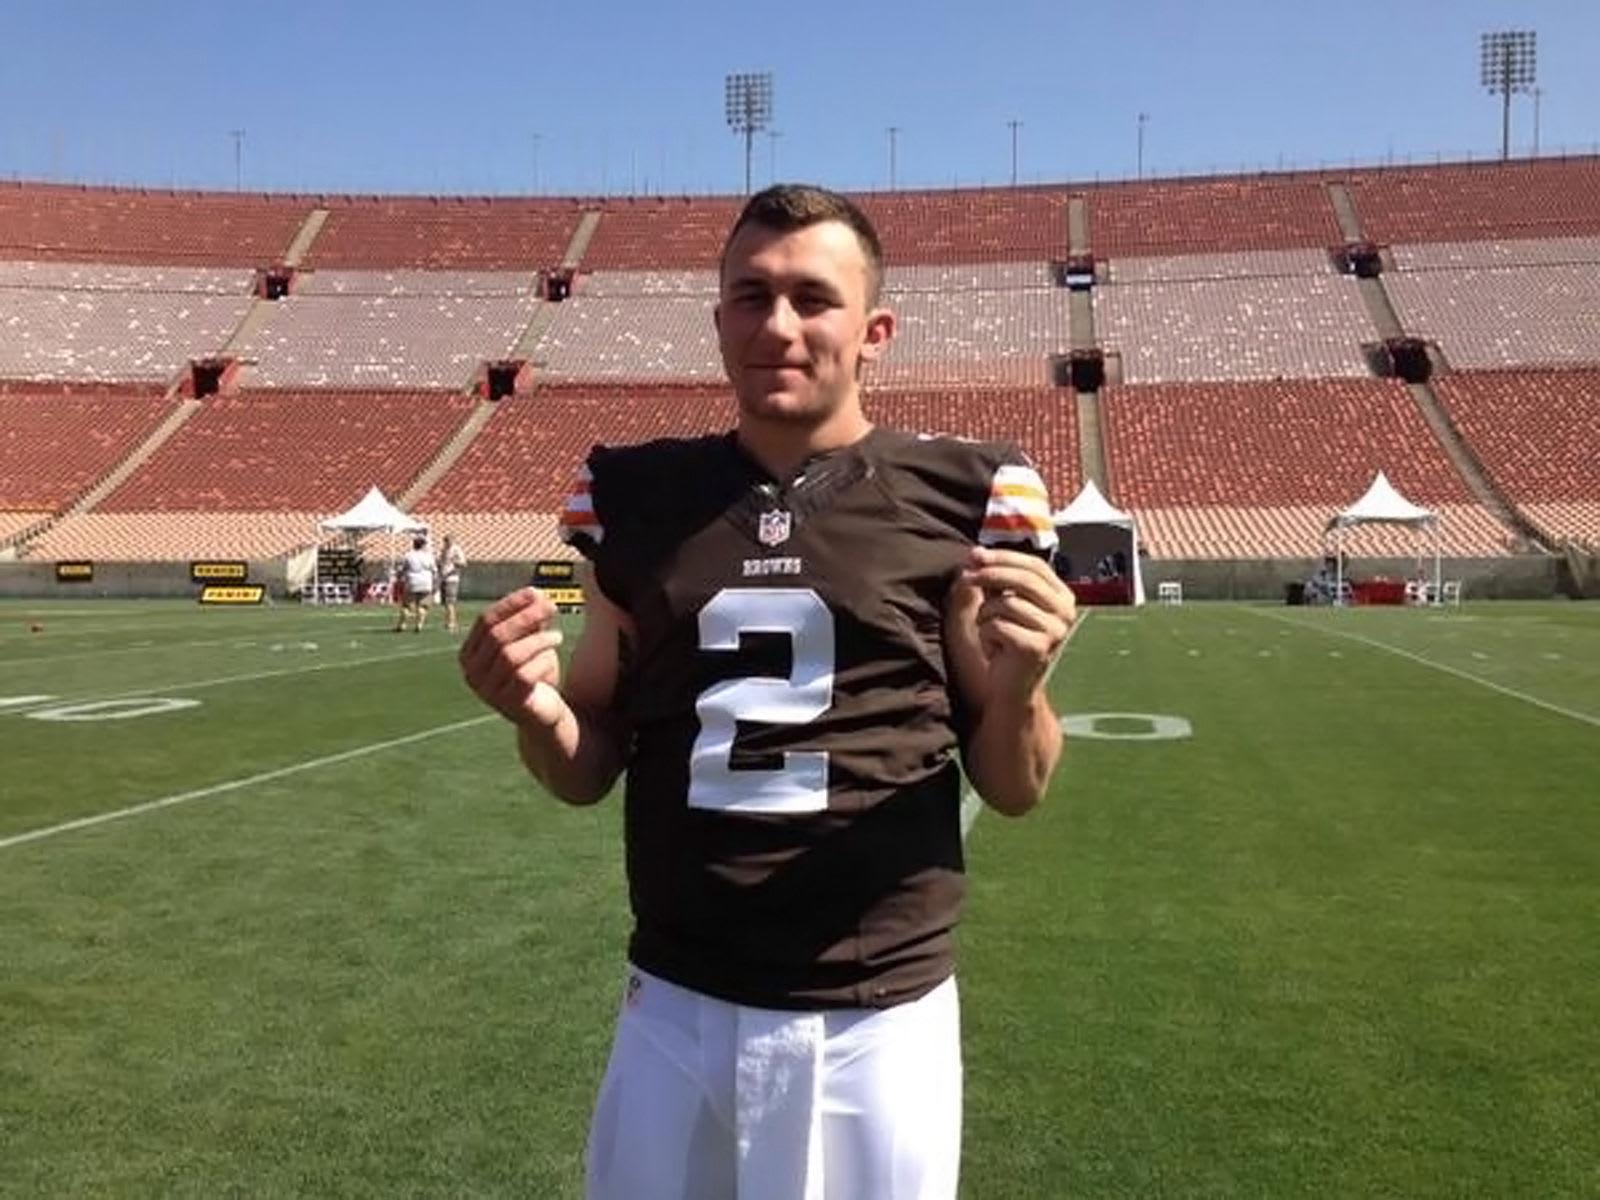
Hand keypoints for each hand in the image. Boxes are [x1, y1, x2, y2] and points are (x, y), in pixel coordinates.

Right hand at [458, 588, 567, 728]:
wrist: (542, 712)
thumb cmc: (532, 673)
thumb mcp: (529, 642)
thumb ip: (529, 620)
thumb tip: (536, 594)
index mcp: (470, 653)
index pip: (485, 621)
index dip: (510, 604)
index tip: (535, 593)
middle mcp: (472, 673)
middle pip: (496, 636)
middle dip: (526, 618)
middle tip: (551, 608)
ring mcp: (488, 691)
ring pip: (510, 656)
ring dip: (537, 640)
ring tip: (557, 636)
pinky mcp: (508, 704)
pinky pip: (524, 676)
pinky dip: (541, 660)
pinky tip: (552, 655)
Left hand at [960, 547, 1076, 702]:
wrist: (1013, 686)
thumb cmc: (1007, 642)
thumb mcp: (1002, 604)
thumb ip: (993, 578)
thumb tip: (975, 553)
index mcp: (1063, 597)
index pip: (1035, 566)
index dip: (1003, 557)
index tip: (975, 554)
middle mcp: (1065, 612)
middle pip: (1023, 579)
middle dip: (989, 574)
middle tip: (965, 577)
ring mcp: (1054, 631)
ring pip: (1006, 603)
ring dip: (986, 615)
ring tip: (991, 632)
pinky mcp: (1037, 648)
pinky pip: (998, 626)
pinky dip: (986, 635)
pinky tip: (995, 649)